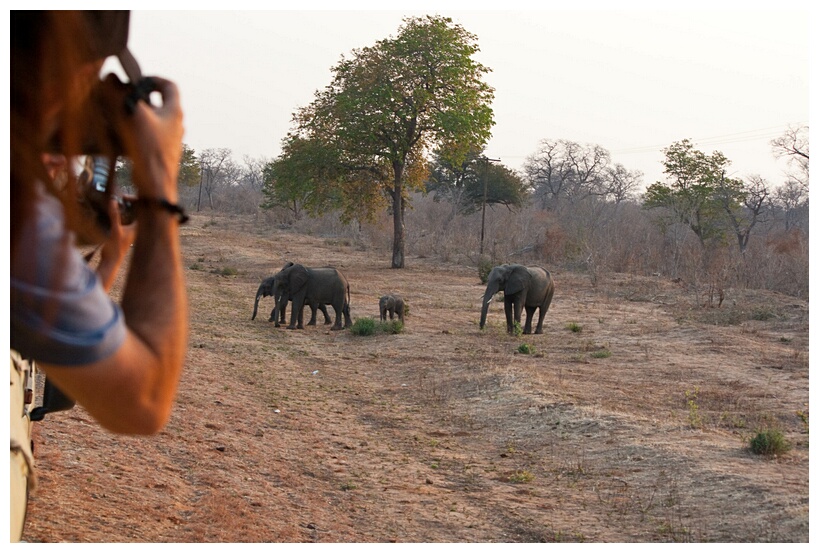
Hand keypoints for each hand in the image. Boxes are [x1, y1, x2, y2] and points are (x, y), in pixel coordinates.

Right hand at [97, 197, 136, 291]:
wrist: (111, 261)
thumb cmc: (115, 248)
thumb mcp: (115, 230)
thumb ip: (114, 216)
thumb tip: (113, 201)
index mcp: (139, 227)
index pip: (142, 209)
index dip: (135, 200)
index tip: (124, 197)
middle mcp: (138, 228)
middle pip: (139, 211)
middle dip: (132, 202)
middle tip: (123, 197)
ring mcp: (132, 231)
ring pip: (132, 215)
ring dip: (126, 208)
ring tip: (119, 201)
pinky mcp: (126, 233)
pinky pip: (126, 219)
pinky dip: (122, 214)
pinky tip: (114, 211)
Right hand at [112, 76, 183, 202]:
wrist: (154, 185)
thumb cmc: (148, 149)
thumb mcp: (132, 115)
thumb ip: (119, 93)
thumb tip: (108, 77)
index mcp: (174, 112)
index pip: (169, 85)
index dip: (153, 78)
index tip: (136, 80)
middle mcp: (175, 125)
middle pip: (158, 102)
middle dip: (138, 98)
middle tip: (121, 98)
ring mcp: (169, 140)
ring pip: (150, 120)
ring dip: (134, 115)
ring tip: (116, 115)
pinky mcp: (160, 152)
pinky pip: (146, 135)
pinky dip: (134, 131)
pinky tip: (118, 134)